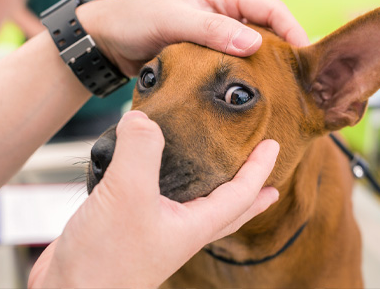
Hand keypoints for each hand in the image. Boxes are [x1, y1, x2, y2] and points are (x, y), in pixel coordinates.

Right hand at [28, 111, 279, 287]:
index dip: (259, 167)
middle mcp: (179, 229)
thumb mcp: (127, 195)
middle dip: (251, 192)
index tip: (274, 145)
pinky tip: (157, 176)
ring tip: (220, 174)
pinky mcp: (130, 227)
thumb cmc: (105, 261)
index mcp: (192, 225)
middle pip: (228, 211)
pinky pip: (160, 200)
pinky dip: (170, 184)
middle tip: (268, 179)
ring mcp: (156, 230)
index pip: (241, 194)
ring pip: (196, 206)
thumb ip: (139, 152)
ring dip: (215, 190)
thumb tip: (142, 118)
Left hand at [76, 0, 308, 75]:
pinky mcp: (205, 58)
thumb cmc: (138, 20)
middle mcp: (224, 17)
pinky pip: (231, 68)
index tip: (304, 57)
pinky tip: (245, 96)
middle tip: (295, 82)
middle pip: (266, 33)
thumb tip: (254, 43)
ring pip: (249, 54)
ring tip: (276, 93)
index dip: (293, 31)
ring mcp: (215, 39)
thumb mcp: (175, 20)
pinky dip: (241, 79)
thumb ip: (212, 30)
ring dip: (262, 70)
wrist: (109, 40)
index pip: (271, 10)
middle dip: (282, 54)